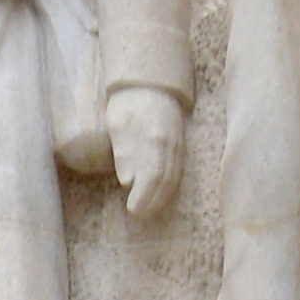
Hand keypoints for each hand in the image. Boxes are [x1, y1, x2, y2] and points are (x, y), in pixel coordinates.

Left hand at [105, 85, 185, 217]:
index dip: (144, 196)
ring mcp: (179, 144)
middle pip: (167, 180)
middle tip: (138, 214)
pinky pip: (179, 170)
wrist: (151, 85)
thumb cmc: (129, 105)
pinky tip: (162, 193)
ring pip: (175, 177)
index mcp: (155, 139)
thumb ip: (124, 152)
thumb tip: (128, 180)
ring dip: (163, 196)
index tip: (132, 210)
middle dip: (153, 201)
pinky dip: (171, 186)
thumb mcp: (118, 126)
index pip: (153, 176)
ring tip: (149, 209)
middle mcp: (171, 144)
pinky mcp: (181, 144)